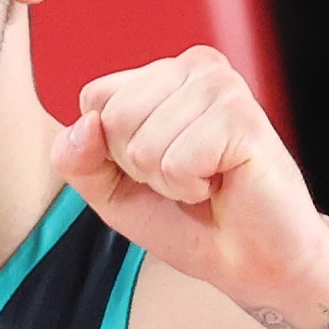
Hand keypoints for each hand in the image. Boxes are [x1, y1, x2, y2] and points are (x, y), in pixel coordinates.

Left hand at [50, 46, 328, 311]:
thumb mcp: (110, 191)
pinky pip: (175, 162)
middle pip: (114, 117)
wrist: (250, 260)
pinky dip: (191, 187)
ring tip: (205, 182)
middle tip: (183, 177)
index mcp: (164, 73)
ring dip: (167, 181)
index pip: (95, 99)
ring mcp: (222, 87)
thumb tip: (84, 125)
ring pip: (142, 144)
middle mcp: (196, 68)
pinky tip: (222, 183)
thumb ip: (78, 158)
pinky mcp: (243, 118)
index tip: (154, 168)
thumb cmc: (187, 220)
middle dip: (137, 167)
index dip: (110, 151)